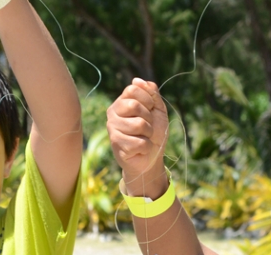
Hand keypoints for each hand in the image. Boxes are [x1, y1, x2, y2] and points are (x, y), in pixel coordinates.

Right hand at [106, 78, 168, 196]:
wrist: (152, 158)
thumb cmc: (154, 134)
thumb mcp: (158, 110)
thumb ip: (151, 94)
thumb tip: (137, 80)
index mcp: (122, 102)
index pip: (133, 89)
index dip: (147, 99)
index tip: (150, 110)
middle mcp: (113, 113)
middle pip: (133, 105)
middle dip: (148, 118)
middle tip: (147, 127)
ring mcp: (113, 129)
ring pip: (138, 124)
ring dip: (148, 134)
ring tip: (144, 138)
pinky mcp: (116, 145)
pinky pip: (139, 142)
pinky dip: (146, 147)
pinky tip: (140, 149)